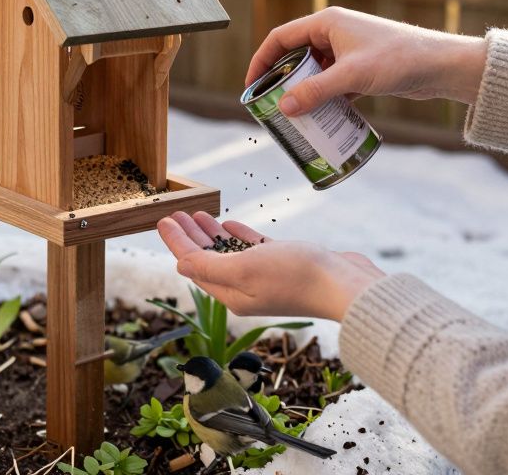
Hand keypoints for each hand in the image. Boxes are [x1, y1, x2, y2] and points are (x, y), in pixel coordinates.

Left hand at [156, 211, 384, 321]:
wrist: (345, 285)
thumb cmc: (296, 277)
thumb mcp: (244, 269)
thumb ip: (209, 266)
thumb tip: (179, 264)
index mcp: (232, 294)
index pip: (195, 265)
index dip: (177, 242)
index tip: (162, 220)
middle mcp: (246, 289)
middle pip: (208, 259)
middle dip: (190, 237)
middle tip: (175, 213)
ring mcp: (266, 277)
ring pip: (229, 253)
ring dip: (211, 234)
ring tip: (197, 214)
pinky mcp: (285, 264)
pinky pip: (253, 249)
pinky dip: (238, 235)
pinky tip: (230, 223)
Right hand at [245, 7, 488, 115]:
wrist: (439, 65)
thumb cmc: (398, 59)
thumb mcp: (352, 76)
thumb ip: (317, 91)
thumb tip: (284, 107)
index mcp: (327, 22)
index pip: (280, 38)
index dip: (261, 61)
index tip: (252, 86)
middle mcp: (335, 33)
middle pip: (295, 56)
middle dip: (281, 81)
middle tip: (269, 105)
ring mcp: (348, 51)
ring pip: (314, 72)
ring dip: (303, 92)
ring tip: (292, 116)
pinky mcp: (361, 69)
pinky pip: (332, 84)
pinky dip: (324, 98)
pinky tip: (320, 117)